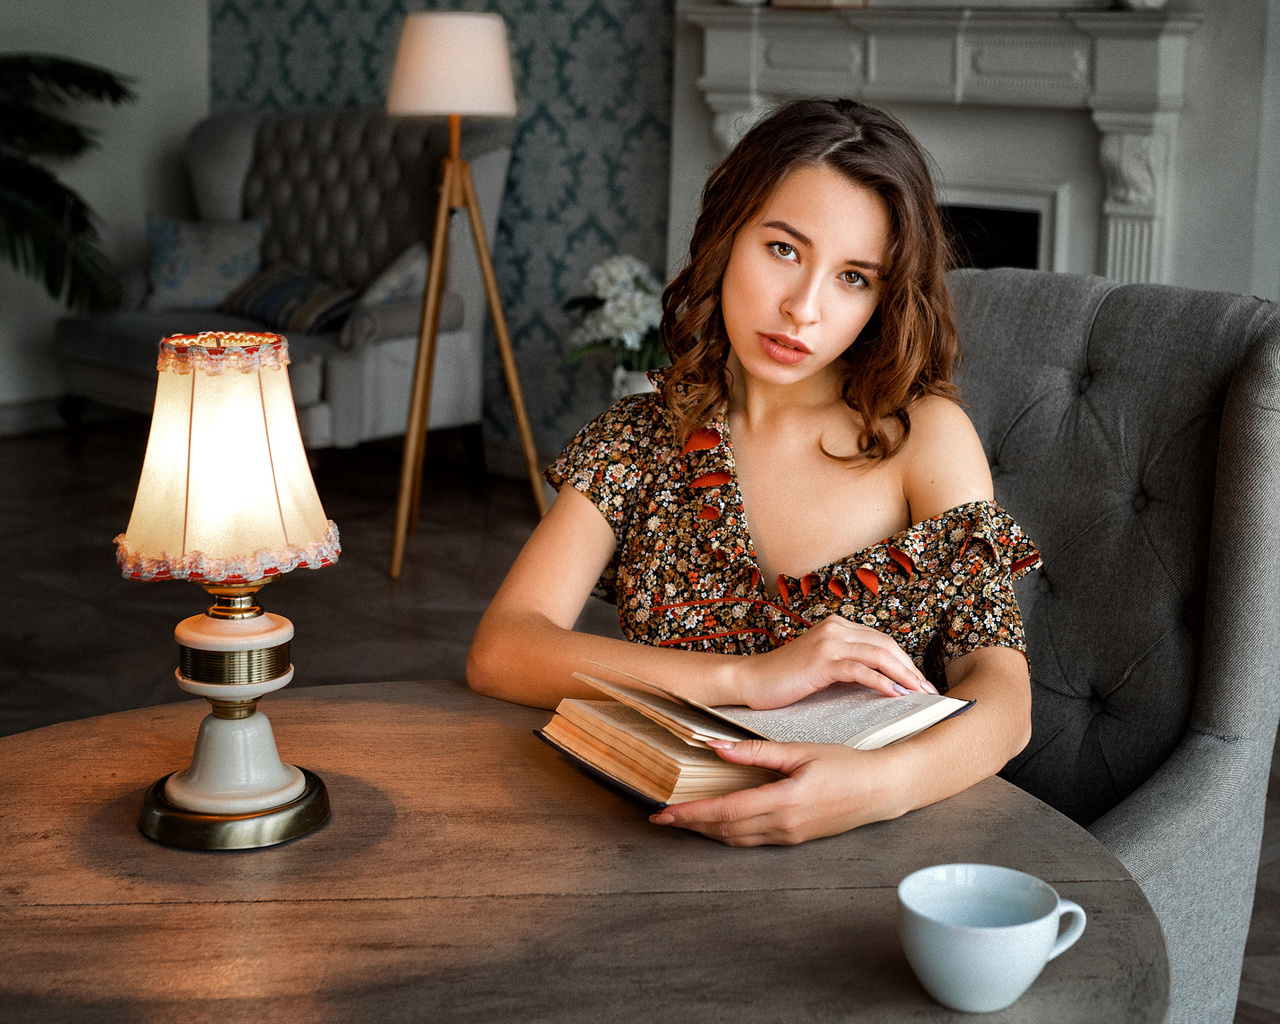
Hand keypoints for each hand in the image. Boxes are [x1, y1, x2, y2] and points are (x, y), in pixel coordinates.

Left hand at [649, 738, 899, 845]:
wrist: (881, 789)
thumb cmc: (845, 765)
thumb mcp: (800, 751)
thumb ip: (757, 752)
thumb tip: (718, 747)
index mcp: (783, 801)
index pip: (725, 810)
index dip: (691, 812)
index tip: (663, 812)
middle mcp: (783, 825)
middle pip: (724, 829)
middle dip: (690, 824)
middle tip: (660, 818)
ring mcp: (789, 836)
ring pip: (736, 838)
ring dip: (707, 831)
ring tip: (682, 820)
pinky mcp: (795, 839)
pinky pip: (752, 840)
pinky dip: (728, 833)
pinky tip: (717, 823)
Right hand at [736, 615, 935, 709]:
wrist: (751, 681)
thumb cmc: (785, 678)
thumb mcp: (821, 665)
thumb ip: (848, 664)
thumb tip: (882, 681)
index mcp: (837, 626)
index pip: (882, 640)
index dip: (905, 661)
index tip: (920, 682)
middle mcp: (835, 628)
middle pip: (886, 645)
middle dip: (911, 669)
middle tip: (928, 691)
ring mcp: (828, 643)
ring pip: (878, 655)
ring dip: (903, 675)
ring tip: (918, 693)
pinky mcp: (821, 661)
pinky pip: (860, 670)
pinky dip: (881, 682)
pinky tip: (894, 695)